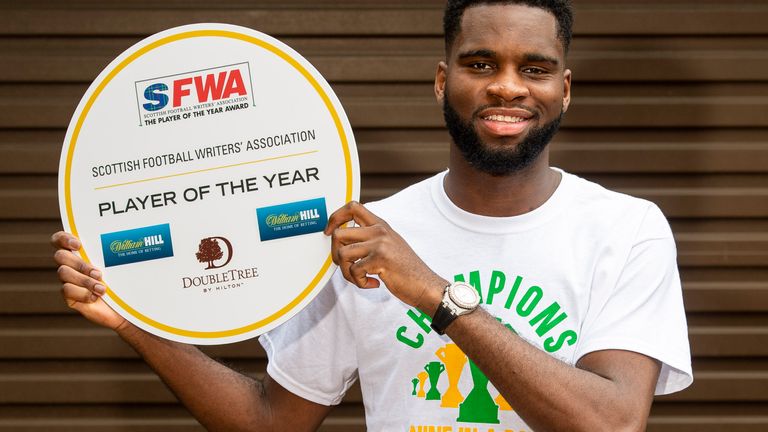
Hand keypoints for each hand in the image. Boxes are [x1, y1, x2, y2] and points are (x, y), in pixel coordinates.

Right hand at [51, 231, 128, 331]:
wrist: (124, 307)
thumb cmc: (123, 282)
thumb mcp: (120, 265)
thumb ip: (115, 251)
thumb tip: (123, 236)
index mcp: (81, 253)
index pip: (60, 239)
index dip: (63, 238)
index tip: (78, 245)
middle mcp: (71, 265)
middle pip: (60, 256)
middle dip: (80, 264)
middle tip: (98, 273)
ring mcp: (68, 281)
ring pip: (63, 272)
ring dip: (85, 280)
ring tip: (102, 289)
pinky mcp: (69, 296)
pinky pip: (66, 290)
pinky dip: (82, 293)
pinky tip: (95, 297)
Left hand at [324, 201, 446, 309]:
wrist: (425, 285)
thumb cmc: (407, 269)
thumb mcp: (390, 245)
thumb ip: (370, 237)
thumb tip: (342, 239)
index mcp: (381, 225)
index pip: (352, 206)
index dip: (335, 217)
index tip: (329, 231)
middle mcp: (379, 231)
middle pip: (339, 233)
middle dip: (336, 255)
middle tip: (347, 266)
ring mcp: (380, 244)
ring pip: (342, 254)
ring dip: (346, 272)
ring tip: (360, 278)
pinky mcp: (380, 260)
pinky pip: (354, 271)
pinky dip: (360, 282)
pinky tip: (372, 283)